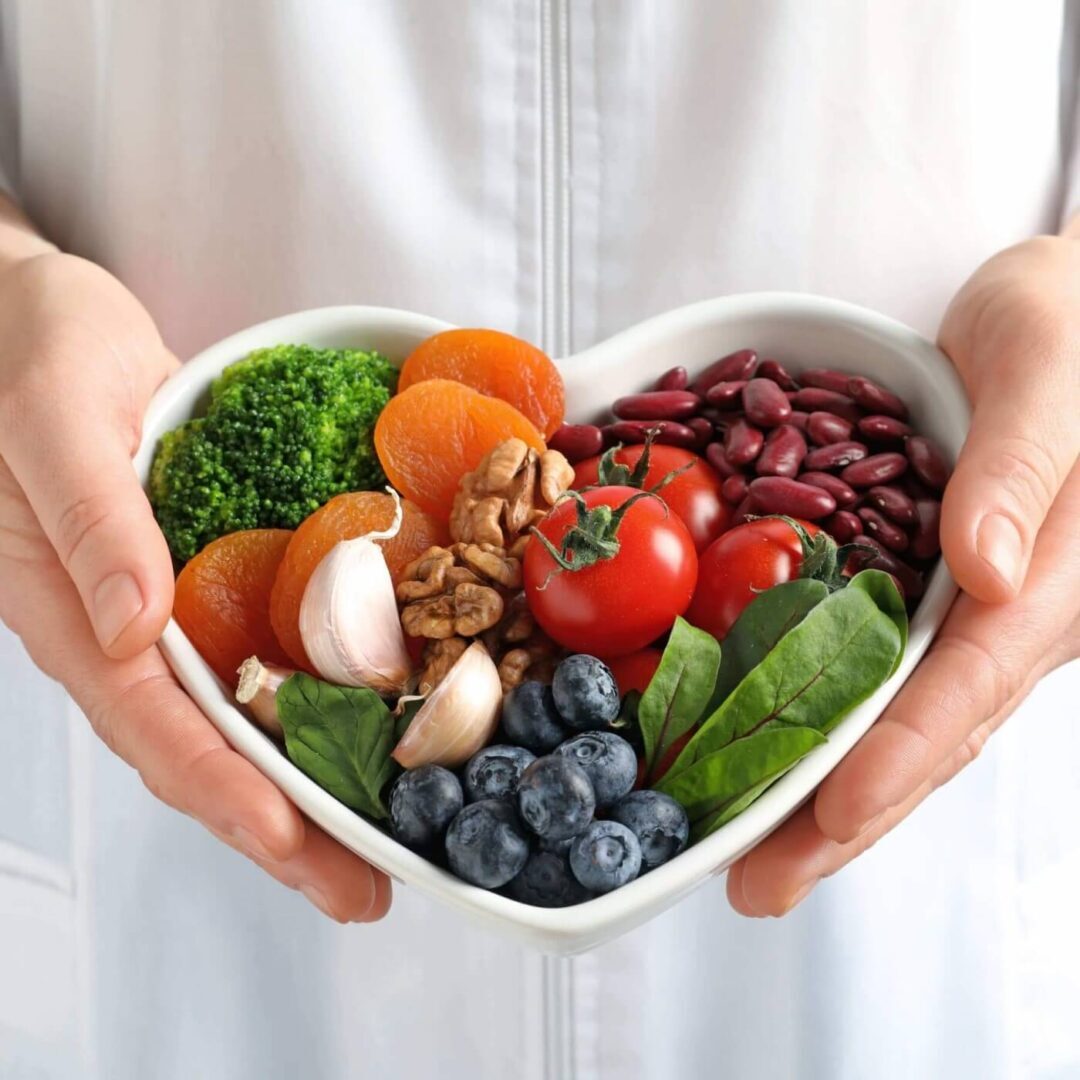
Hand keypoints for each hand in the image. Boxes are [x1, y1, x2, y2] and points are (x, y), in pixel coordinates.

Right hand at [0, 252, 389, 921]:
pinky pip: (255, 653)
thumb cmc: (31, 352)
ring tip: (379, 837)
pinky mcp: (200, 574)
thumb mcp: (56, 418)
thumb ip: (89, 520)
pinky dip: (309, 699)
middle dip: (282, 827)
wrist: (35, 314)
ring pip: (235, 717)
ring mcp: (162, 607)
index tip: (292, 842)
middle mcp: (120, 628)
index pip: (152, 726)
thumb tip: (133, 627)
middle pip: (203, 750)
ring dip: (305, 782)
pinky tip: (363, 724)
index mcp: (71, 610)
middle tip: (363, 889)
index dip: (223, 791)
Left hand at [727, 235, 1079, 915]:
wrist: (1067, 311)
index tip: (836, 818)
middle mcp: (1006, 612)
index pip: (968, 686)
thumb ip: (1022, 469)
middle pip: (921, 735)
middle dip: (840, 817)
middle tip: (754, 885)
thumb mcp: (1048, 371)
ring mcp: (965, 609)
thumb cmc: (1073, 324)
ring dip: (817, 789)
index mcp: (1053, 579)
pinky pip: (869, 668)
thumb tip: (989, 574)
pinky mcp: (925, 587)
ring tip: (742, 853)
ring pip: (891, 718)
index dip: (900, 757)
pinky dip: (815, 717)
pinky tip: (760, 749)